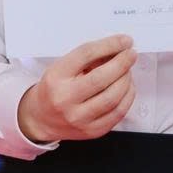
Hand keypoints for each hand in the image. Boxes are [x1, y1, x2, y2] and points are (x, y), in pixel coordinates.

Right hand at [15, 34, 137, 143]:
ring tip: (128, 71)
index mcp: (55, 77)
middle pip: (101, 77)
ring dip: (126, 80)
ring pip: (113, 96)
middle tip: (131, 54)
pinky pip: (118, 113)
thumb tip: (117, 51)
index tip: (124, 41)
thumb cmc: (54, 89)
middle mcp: (65, 99)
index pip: (86, 55)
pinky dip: (127, 97)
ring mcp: (79, 118)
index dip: (109, 45)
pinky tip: (127, 88)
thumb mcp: (61, 68)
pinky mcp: (92, 130)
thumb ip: (86, 59)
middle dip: (122, 63)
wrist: (42, 119)